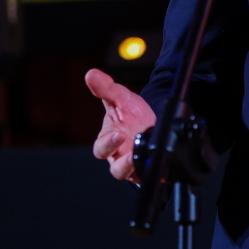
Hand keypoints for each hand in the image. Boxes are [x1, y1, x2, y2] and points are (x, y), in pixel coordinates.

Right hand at [85, 69, 155, 184]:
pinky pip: (149, 174)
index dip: (108, 143)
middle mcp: (119, 156)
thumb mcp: (122, 98)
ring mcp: (134, 165)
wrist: (153, 122)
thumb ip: (106, 88)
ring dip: (136, 169)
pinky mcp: (148, 170)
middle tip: (132, 155)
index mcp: (109, 140)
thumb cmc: (132, 114)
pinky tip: (157, 165)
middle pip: (116, 169)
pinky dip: (152, 171)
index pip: (101, 148)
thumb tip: (91, 74)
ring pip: (131, 175)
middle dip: (123, 163)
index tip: (117, 134)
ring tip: (144, 161)